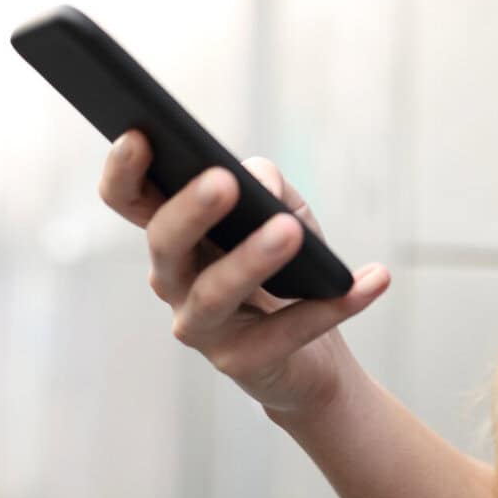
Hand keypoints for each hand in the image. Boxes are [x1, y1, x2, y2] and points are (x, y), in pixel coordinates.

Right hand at [98, 129, 390, 417]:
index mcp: (174, 232)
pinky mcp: (240, 362)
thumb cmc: (288, 265)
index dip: (124, 170)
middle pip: (165, 242)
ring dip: (253, 259)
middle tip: (225, 181)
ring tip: (290, 231)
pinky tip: (373, 279)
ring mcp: (200, 324)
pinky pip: (286, 331)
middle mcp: (173, 277)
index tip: (140, 135)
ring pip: (214, 292)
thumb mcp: (285, 211)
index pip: (130, 199)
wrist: (314, 352)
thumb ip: (268, 186)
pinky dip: (333, 306)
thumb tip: (256, 182)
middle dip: (191, 210)